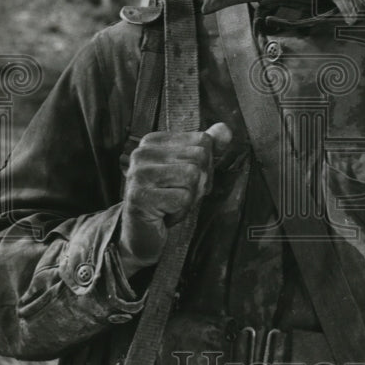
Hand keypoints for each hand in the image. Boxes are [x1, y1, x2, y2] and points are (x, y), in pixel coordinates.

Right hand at [119, 122, 231, 277]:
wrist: (141, 235)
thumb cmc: (167, 200)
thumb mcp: (190, 170)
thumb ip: (207, 148)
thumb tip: (225, 129)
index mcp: (153, 141)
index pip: (202, 141)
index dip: (205, 166)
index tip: (185, 180)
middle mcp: (142, 153)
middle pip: (199, 158)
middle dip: (200, 183)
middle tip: (180, 196)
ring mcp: (139, 174)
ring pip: (193, 177)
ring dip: (190, 198)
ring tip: (172, 204)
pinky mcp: (140, 197)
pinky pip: (183, 198)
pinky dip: (181, 211)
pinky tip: (165, 214)